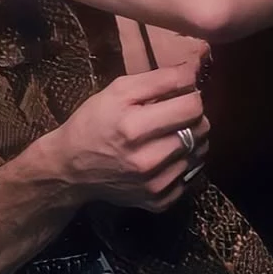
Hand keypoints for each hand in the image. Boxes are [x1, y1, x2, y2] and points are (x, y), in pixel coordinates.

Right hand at [47, 62, 209, 212]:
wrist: (71, 169)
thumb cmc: (94, 122)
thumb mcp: (117, 90)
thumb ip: (159, 78)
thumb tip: (194, 71)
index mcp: (134, 128)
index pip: (192, 106)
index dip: (191, 94)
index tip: (181, 93)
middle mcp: (147, 160)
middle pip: (201, 129)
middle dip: (192, 116)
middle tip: (174, 113)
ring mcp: (154, 185)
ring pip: (199, 153)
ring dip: (190, 140)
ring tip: (168, 135)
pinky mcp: (159, 201)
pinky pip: (190, 177)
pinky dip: (182, 164)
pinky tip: (163, 157)